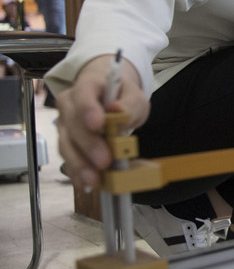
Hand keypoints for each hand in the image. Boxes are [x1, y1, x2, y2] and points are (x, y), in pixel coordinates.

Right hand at [56, 54, 148, 190]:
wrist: (109, 98)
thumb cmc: (121, 97)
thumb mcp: (134, 97)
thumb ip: (128, 104)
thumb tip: (117, 110)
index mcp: (87, 85)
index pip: (84, 94)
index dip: (88, 109)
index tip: (98, 125)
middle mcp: (69, 104)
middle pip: (73, 124)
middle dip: (88, 144)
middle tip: (104, 161)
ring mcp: (65, 124)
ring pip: (66, 144)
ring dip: (80, 163)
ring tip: (95, 179)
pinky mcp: (67, 142)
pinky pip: (68, 158)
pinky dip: (76, 171)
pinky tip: (86, 183)